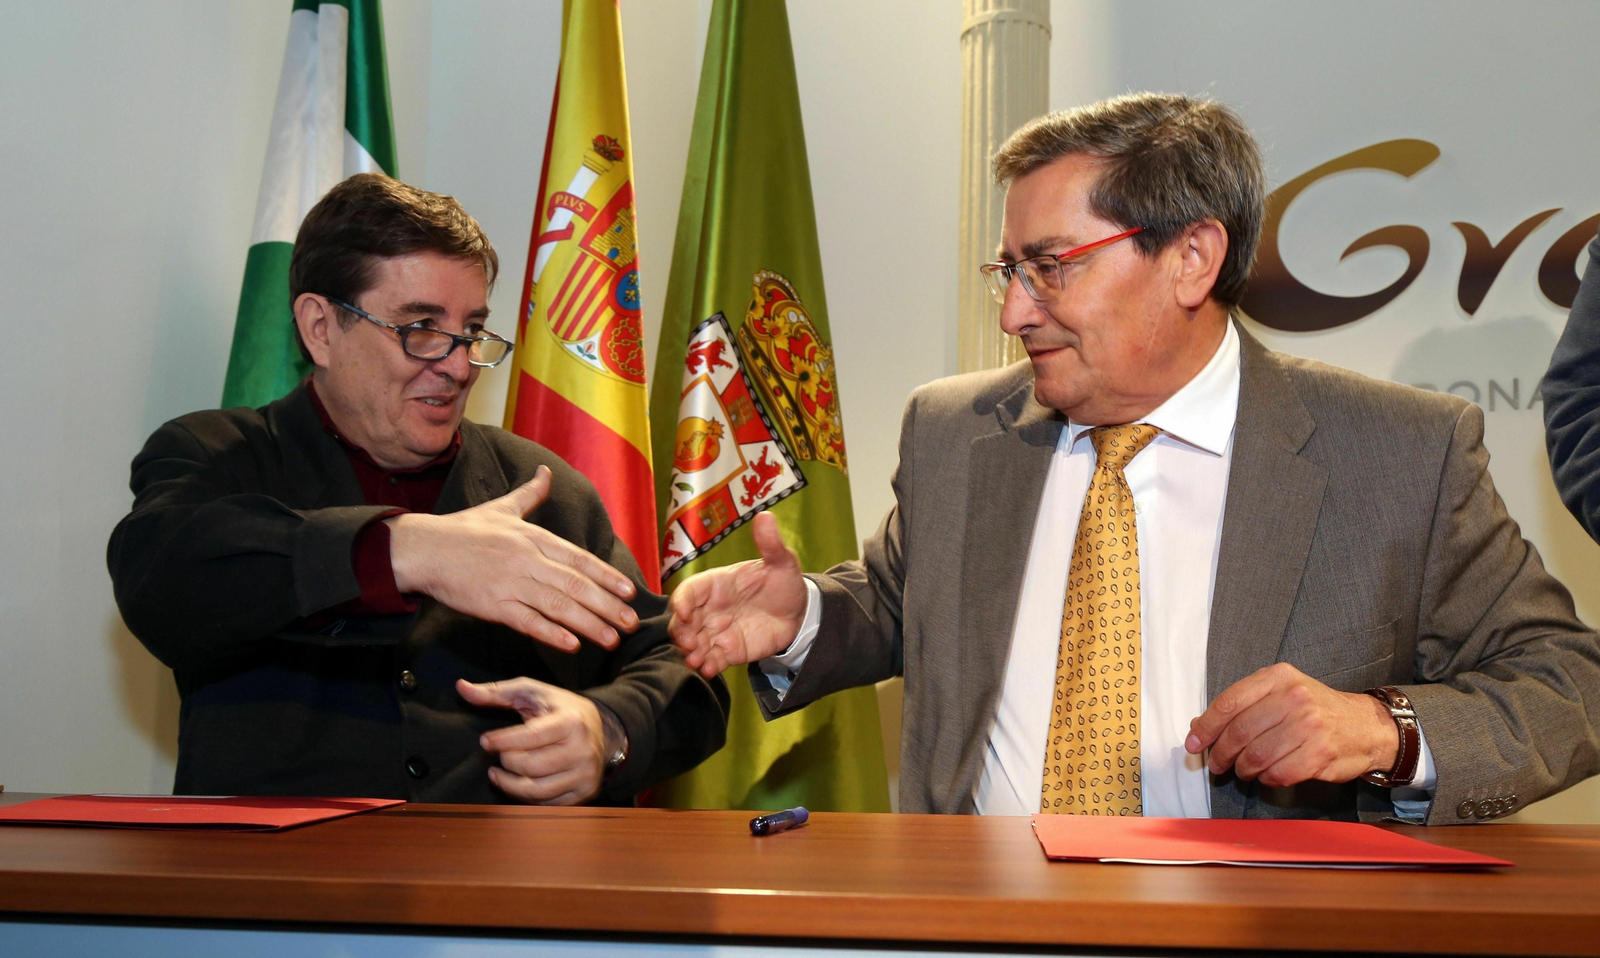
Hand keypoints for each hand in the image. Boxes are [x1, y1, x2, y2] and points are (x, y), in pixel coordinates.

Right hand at [387, 465, 638, 651]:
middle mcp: (528, 559)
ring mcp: (511, 584)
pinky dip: (551, 633)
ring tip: (611, 639)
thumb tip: (546, 472)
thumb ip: (530, 494)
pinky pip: (528, 621)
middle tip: (631, 623)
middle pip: (576, 585)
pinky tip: (571, 645)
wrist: (423, 549)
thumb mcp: (501, 507)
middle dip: (608, 606)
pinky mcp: (493, 606)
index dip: (607, 576)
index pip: (580, 559)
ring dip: (588, 624)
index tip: (630, 591)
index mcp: (533, 537)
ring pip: (558, 606)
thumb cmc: (462, 529)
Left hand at [458, 677, 606, 804]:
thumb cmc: (559, 708)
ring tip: (497, 774)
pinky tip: (518, 782)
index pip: (531, 737)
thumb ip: (496, 692)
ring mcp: (585, 774)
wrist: (602, 729)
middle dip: (507, 761)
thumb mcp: (531, 692)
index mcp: (571, 722)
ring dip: (509, 784)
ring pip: (537, 790)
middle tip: (499, 755)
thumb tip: (461, 688)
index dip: (503, 741)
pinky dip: (527, 797)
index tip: (485, 741)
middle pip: (531, 767)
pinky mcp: (585, 792)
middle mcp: (583, 750)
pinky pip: (547, 804)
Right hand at [669, 512, 807, 679]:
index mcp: (716, 584)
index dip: (682, 602)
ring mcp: (716, 631)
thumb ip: (770, 544)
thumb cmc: (783, 582)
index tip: (683, 613)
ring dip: (690, 652)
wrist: (799, 613)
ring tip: (695, 660)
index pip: (690, 591)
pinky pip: (711, 659)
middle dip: (680, 632)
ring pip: (693, 642)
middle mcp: (710, 609)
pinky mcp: (727, 651)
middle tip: (688, 642)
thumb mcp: (782, 562)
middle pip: (683, 621)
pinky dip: (707, 666)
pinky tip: (709, 670)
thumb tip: (765, 516)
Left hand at [1185, 663, 1398, 787]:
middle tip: (1216, 764)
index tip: (1193, 744)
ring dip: (1243, 769)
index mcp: (1278, 677)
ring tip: (1243, 771)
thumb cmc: (1315, 710)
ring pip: (1256, 756)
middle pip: (1239, 732)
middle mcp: (1293, 698)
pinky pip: (1278, 773)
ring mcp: (1309, 726)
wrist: (1366, 726)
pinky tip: (1267, 775)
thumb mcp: (1280, 693)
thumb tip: (1198, 726)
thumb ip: (1242, 705)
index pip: (1229, 703)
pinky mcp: (1320, 753)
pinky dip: (1266, 779)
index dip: (1206, 727)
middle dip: (1220, 754)